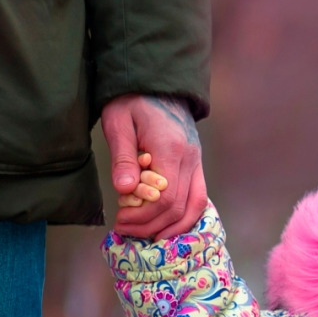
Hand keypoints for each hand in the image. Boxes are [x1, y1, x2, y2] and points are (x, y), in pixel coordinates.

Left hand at [105, 93, 208, 239]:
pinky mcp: (196, 164)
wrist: (158, 83)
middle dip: (152, 225)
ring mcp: (197, 162)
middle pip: (179, 207)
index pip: (165, 197)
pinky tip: (166, 223)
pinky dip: (185, 216)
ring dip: (172, 227)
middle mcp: (190, 159)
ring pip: (196, 206)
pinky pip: (198, 198)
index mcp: (171, 149)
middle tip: (126, 229)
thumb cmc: (133, 101)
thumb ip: (123, 157)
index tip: (121, 221)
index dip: (143, 217)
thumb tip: (125, 191)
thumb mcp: (119, 123)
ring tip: (148, 234)